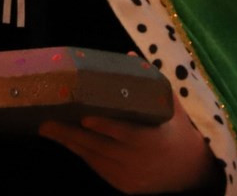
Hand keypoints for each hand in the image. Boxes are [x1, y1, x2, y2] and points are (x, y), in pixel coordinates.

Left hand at [39, 96, 220, 193]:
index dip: (105, 127)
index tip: (84, 117)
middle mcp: (141, 161)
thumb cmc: (175, 130)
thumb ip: (150, 81)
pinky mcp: (124, 185)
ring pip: (95, 159)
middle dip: (71, 134)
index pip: (127, 134)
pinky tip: (65, 141)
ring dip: (70, 143)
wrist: (190, 170)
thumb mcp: (170, 106)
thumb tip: (129, 54)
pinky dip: (81, 154)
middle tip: (46, 120)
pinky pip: (98, 168)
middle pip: (101, 147)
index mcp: (154, 140)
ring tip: (47, 128)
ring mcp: (131, 176)